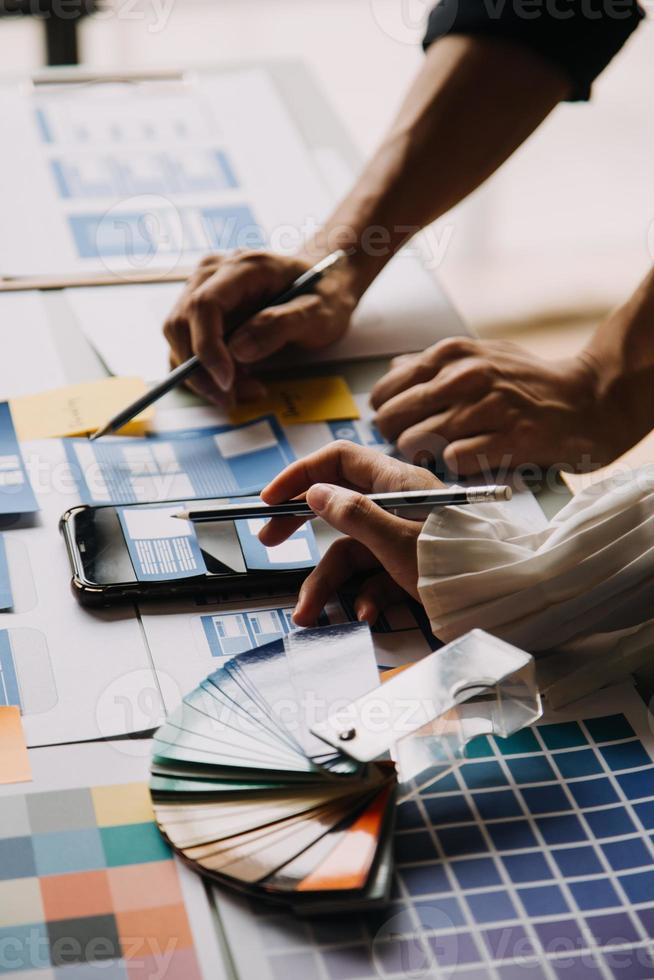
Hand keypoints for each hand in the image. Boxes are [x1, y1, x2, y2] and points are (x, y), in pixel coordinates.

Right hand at [163, 250, 357, 405]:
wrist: (324, 281)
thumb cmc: (325, 295)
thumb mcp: (319, 313)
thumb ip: (280, 326)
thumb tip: (238, 351)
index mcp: (245, 266)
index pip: (205, 304)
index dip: (207, 347)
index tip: (227, 381)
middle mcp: (214, 272)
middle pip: (181, 323)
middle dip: (201, 370)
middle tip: (234, 398)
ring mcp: (203, 287)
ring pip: (178, 337)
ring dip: (201, 373)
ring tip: (243, 388)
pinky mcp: (201, 308)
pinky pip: (186, 343)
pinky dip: (202, 369)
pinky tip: (235, 379)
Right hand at [259, 442, 441, 626]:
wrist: (505, 600)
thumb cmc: (456, 563)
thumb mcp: (397, 540)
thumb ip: (353, 514)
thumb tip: (315, 493)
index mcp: (395, 483)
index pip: (338, 460)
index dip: (300, 475)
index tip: (269, 499)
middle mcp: (396, 504)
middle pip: (337, 503)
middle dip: (301, 524)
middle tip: (269, 539)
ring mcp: (402, 537)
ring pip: (351, 551)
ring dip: (327, 582)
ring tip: (307, 614)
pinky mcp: (410, 567)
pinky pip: (376, 577)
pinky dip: (365, 596)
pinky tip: (364, 615)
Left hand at [371, 338, 604, 475]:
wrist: (586, 400)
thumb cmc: (528, 383)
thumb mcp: (481, 356)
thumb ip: (435, 364)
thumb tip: (393, 371)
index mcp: (452, 354)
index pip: (386, 391)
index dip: (386, 414)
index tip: (398, 425)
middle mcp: (465, 376)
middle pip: (393, 419)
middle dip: (397, 438)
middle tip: (414, 446)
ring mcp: (487, 408)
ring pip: (417, 442)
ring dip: (422, 456)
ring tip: (439, 456)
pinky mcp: (508, 439)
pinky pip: (454, 461)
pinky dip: (454, 467)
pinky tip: (467, 462)